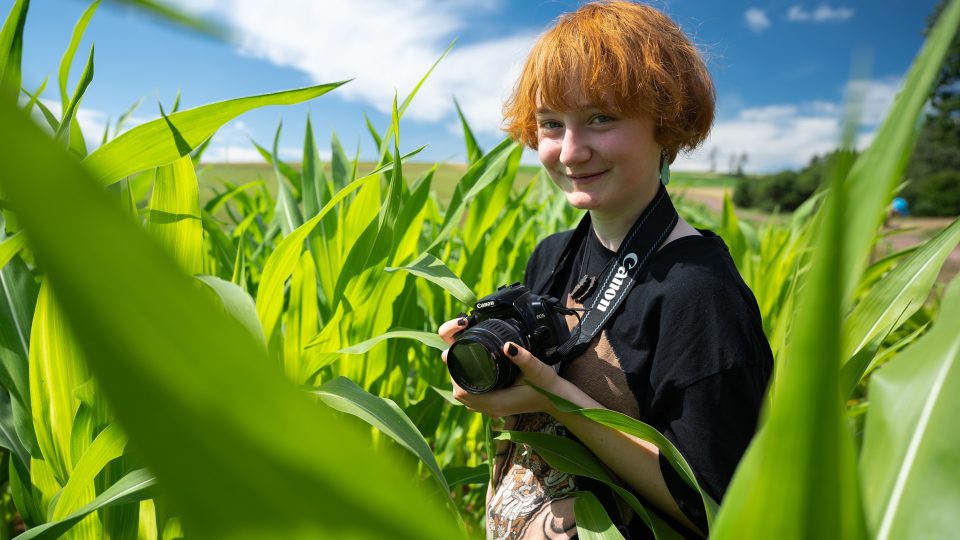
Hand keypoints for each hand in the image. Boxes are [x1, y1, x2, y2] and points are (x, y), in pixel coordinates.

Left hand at [437, 317, 561, 418]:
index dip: (454, 372)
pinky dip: (468, 384)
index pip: (461, 390)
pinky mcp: (496, 406)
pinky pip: (474, 398)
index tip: (454, 354)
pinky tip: (473, 370)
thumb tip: (507, 345)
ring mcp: (492, 410)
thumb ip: (523, 358)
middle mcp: (491, 408)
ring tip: (461, 357)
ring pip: (465, 397)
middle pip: (459, 393)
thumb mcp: (537, 369)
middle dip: (454, 372)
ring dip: (460, 379)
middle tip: (456, 350)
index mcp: (496, 402)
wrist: (559, 401)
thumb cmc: (548, 387)